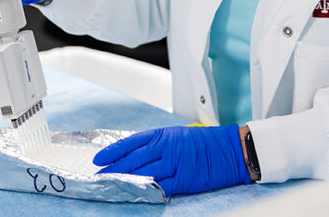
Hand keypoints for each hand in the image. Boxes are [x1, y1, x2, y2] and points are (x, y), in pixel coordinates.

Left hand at [93, 124, 250, 196]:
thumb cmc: (205, 142)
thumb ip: (157, 145)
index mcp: (163, 134)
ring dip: (126, 181)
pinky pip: (161, 187)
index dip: (112, 151)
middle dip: (113, 169)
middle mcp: (166, 147)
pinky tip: (137, 194)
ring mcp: (175, 163)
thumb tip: (135, 157)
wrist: (231, 149)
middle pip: (133, 160)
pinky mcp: (184, 179)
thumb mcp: (178, 136)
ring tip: (112, 186)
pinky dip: (149, 191)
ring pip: (143, 174)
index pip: (131, 142)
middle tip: (99, 177)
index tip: (98, 159)